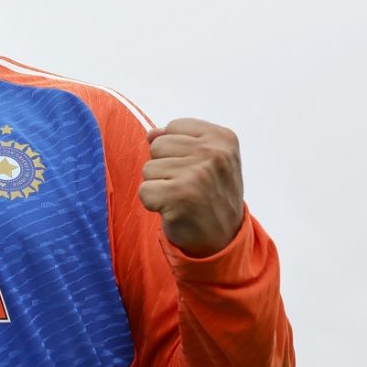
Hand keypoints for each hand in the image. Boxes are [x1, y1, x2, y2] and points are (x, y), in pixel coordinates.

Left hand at [138, 118, 244, 256]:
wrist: (223, 239)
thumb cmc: (210, 195)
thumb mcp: (207, 160)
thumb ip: (180, 140)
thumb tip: (151, 133)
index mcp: (223, 138)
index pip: (173, 127)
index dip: (176, 151)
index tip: (196, 170)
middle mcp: (214, 153)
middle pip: (158, 145)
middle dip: (165, 167)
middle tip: (187, 187)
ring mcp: (198, 174)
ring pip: (148, 168)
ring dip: (159, 186)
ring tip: (182, 198)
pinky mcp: (180, 196)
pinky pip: (144, 190)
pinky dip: (153, 203)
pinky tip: (174, 210)